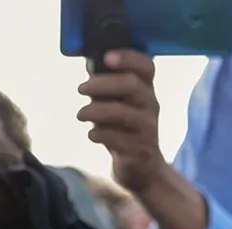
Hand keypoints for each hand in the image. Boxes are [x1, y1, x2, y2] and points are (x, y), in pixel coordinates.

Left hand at [77, 50, 166, 194]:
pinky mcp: (139, 151)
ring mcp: (147, 130)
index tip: (106, 58)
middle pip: (132, 85)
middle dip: (102, 84)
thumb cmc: (124, 128)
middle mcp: (151, 107)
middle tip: (80, 88)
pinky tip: (92, 134)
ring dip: (94, 111)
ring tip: (80, 115)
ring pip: (122, 113)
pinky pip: (114, 138)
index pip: (147, 66)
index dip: (129, 57)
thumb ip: (107, 83)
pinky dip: (98, 134)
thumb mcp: (119, 103)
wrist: (142, 168)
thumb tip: (90, 61)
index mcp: (146, 90)